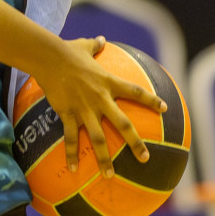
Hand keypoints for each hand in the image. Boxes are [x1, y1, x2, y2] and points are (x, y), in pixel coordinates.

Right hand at [33, 35, 166, 176]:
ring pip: (98, 138)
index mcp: (109, 82)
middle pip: (123, 124)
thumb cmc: (68, 50)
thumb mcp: (86, 46)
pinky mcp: (68, 113)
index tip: (164, 109)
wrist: (50, 57)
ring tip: (110, 176)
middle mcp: (101, 98)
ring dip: (104, 158)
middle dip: (135, 143)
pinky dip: (72, 154)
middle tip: (146, 159)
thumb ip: (96, 45)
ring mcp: (85, 109)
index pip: (136, 92)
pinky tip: (73, 168)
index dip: (151, 101)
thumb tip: (101, 40)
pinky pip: (71, 138)